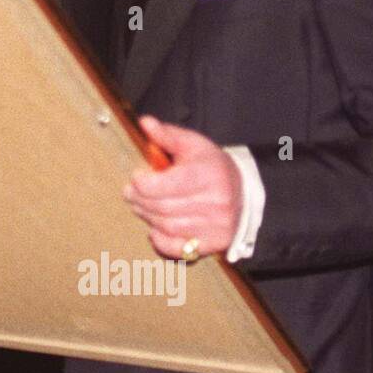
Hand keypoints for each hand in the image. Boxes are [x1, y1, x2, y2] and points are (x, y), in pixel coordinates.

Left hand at [124, 116, 241, 259]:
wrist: (242, 190)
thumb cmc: (212, 166)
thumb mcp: (193, 144)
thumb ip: (167, 135)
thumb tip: (145, 123)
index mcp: (209, 174)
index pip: (165, 185)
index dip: (143, 183)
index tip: (136, 177)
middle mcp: (216, 202)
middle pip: (162, 207)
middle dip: (140, 200)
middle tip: (130, 193)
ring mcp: (216, 225)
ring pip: (167, 226)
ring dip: (147, 216)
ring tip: (140, 206)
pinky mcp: (214, 243)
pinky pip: (179, 248)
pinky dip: (161, 241)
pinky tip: (154, 228)